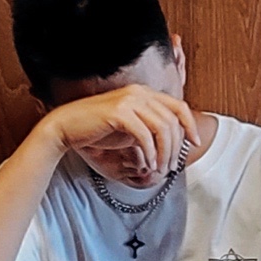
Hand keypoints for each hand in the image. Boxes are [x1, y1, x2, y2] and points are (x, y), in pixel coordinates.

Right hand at [41, 85, 199, 179]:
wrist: (66, 127)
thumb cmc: (98, 130)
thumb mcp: (130, 128)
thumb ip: (150, 129)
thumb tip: (172, 143)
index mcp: (144, 93)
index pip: (178, 106)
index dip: (190, 125)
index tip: (194, 143)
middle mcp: (139, 92)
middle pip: (173, 119)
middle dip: (176, 147)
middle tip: (171, 166)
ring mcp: (129, 100)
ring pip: (162, 128)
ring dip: (164, 152)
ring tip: (159, 168)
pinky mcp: (119, 113)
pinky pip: (144, 135)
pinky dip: (150, 153)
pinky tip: (146, 164)